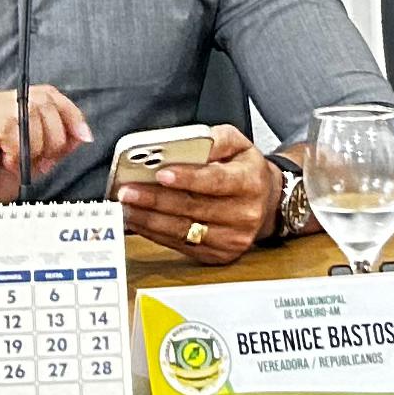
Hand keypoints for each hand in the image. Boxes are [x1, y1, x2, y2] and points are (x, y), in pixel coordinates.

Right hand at [0, 85, 89, 204]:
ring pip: (32, 112)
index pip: (46, 93)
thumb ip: (49, 150)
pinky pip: (12, 128)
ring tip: (19, 165)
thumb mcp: (22, 167)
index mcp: (1, 107)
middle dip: (57, 135)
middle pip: (44, 99)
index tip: (83, 137)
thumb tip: (78, 136)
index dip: (71, 112)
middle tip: (44, 162)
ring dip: (37, 145)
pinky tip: (6, 163)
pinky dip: (18, 151)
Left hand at [119, 126, 280, 262]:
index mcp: (249, 182)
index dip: (187, 178)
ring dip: (149, 219)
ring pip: (183, 230)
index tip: (160, 174)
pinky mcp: (219, 255)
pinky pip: (181, 245)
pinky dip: (155, 234)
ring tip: (126, 206)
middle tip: (127, 191)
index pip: (214, 181)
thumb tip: (186, 143)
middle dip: (155, 199)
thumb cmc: (246, 170)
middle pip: (192, 207)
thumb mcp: (238, 144)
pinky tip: (139, 221)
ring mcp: (232, 239)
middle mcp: (244, 214)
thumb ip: (214, 139)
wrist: (267, 202)